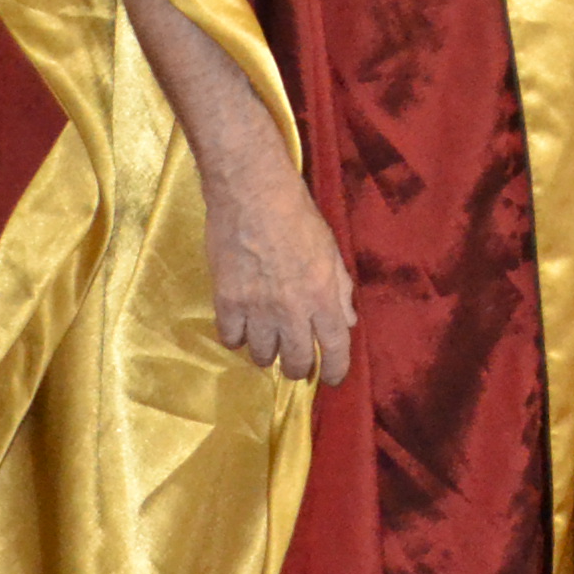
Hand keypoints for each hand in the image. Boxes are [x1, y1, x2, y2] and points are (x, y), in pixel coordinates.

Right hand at [200, 153, 353, 386]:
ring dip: (267, 354)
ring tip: (267, 342)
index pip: (336, 347)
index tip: (332, 378)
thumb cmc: (298, 216)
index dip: (335, 370)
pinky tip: (241, 328)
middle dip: (298, 370)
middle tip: (296, 365)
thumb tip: (348, 321)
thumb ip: (340, 289)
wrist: (253, 195)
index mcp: (323, 295)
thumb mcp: (331, 249)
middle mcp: (292, 310)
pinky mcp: (226, 302)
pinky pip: (230, 338)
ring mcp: (257, 309)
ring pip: (261, 356)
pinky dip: (236, 339)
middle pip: (296, 361)